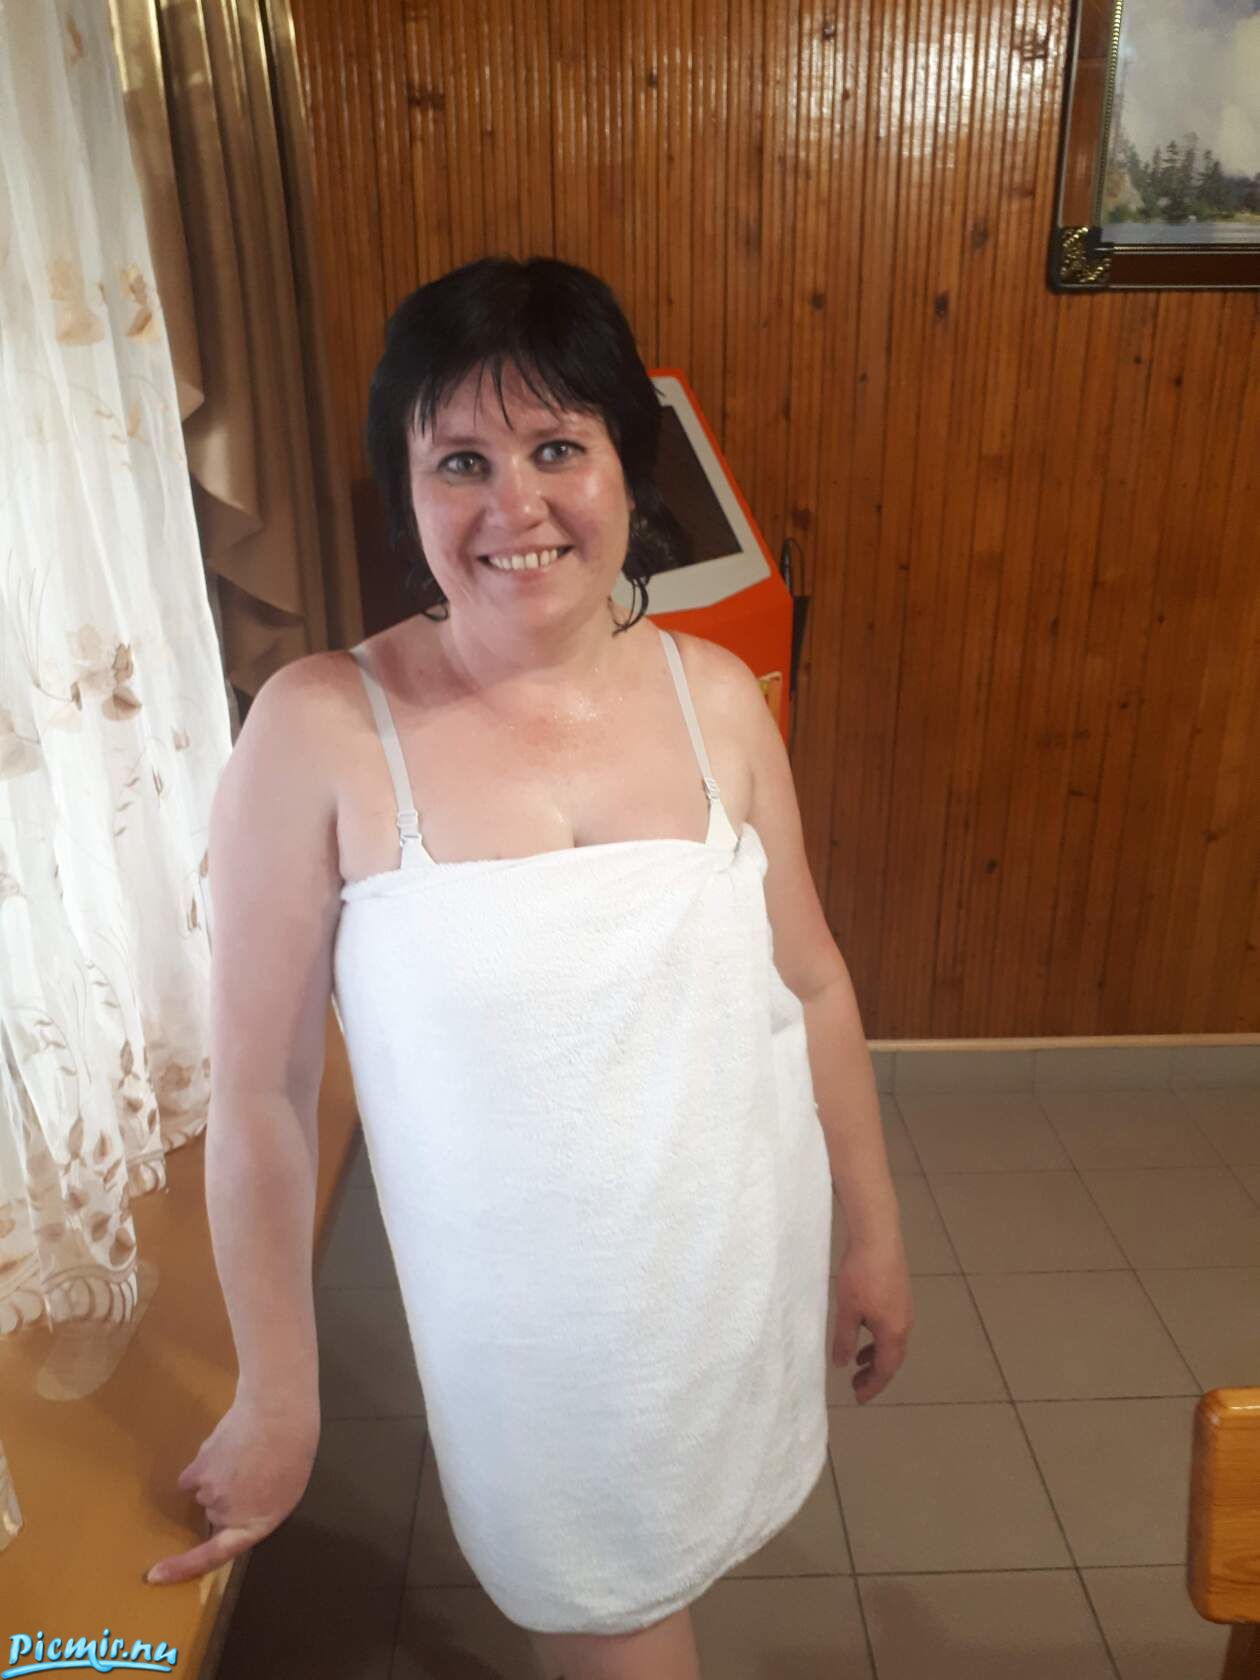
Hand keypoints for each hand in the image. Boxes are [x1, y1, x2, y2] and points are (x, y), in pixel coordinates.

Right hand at [144, 1395, 319, 1585]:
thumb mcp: (286, 1490)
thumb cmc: (294, 1449)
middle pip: (214, 1514)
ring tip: (244, 1454)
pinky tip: (222, 1449)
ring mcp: (209, 1492)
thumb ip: (258, 1509)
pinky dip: (202, 1467)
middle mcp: (226, 1515)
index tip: (154, 1576)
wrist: (278, 1412)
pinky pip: (191, 1477)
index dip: (182, 1568)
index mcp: (254, 1525)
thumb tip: (237, 1508)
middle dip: (227, 1498)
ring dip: (217, 1479)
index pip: (214, 1556)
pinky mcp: (197, 1469)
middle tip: (251, 1470)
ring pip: (204, 1491)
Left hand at [831, 1237, 913, 1403]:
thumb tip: (842, 1364)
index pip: (885, 1369)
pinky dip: (878, 1338)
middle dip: (875, 1374)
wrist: (878, 1237)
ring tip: (857, 1362)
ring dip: (876, 1355)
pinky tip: (863, 1328)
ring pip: (893, 1342)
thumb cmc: (861, 1275)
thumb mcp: (848, 1310)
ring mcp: (905, 1308)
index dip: (872, 1386)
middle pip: (893, 1358)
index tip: (858, 1398)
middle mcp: (905, 1323)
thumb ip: (845, 1340)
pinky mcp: (900, 1294)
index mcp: (894, 1332)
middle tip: (856, 1386)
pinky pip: (891, 1326)